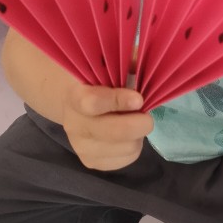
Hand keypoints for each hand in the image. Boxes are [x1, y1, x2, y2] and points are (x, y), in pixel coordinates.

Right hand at [1, 30, 151, 170]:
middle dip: (138, 124)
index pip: (92, 102)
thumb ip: (127, 61)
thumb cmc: (100, 81)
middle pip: (112, 132)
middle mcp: (74, 124)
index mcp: (75, 96)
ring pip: (124, 148)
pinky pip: (125, 160)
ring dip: (137, 135)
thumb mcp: (110, 65)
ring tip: (133, 122)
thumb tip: (148, 60)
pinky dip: (134, 148)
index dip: (118, 101)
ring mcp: (80, 146)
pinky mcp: (91, 162)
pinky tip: (128, 137)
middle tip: (147, 116)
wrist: (76, 106)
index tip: (138, 99)